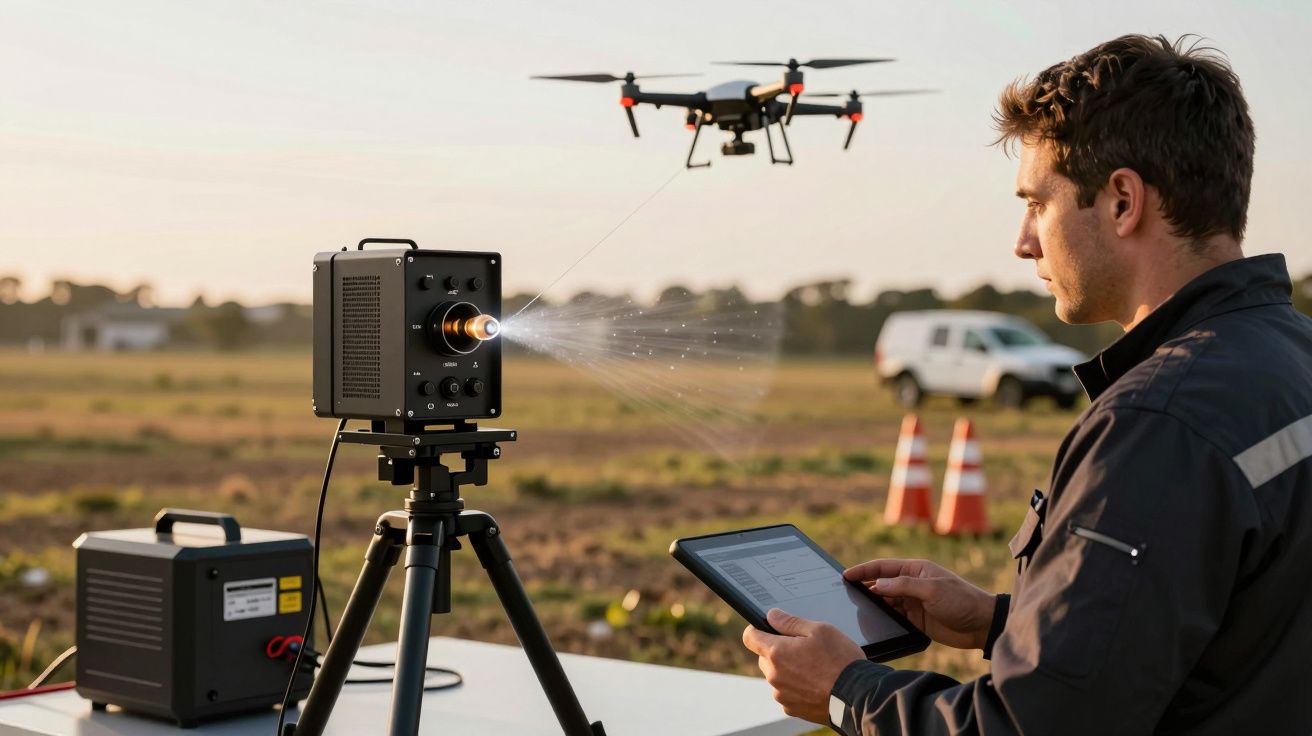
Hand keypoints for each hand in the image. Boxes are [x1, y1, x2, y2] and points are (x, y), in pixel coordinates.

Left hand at [742, 608, 863, 724]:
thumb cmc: (840, 660)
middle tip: (803, 648)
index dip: (757, 629)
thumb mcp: (819, 630)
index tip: (768, 629)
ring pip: (777, 676)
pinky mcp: (792, 708)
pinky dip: (796, 687)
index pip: (750, 637)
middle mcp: (774, 675)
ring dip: (788, 670)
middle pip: (764, 657)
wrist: (857, 695)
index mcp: (777, 652)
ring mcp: (782, 694)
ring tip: (814, 668)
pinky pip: (787, 692)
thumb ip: (790, 622)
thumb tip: (772, 616)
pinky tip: (815, 683)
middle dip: (778, 651)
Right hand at [844, 558, 995, 649]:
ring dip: (873, 604)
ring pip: (886, 601)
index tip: (846, 575)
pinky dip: (883, 618)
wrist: (981, 625)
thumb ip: (904, 586)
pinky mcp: (916, 619)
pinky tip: (874, 622)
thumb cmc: (961, 601)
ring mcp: (913, 602)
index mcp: (916, 570)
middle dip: (864, 587)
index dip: (864, 570)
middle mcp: (912, 584)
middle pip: (882, 584)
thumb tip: (877, 585)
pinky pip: (894, 617)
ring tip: (856, 609)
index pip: (883, 567)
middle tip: (845, 593)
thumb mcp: (932, 589)